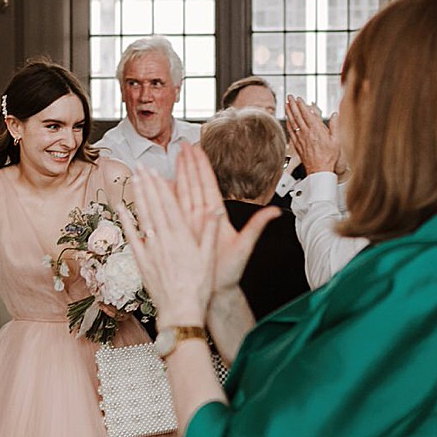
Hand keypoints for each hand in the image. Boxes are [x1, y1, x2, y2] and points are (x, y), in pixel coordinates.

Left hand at [118, 160, 215, 327]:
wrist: (181, 311)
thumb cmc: (198, 287)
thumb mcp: (209, 258)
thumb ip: (209, 233)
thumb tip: (215, 211)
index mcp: (182, 236)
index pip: (169, 205)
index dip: (161, 186)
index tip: (155, 171)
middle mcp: (164, 239)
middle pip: (154, 206)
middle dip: (147, 184)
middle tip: (140, 167)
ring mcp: (151, 249)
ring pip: (143, 217)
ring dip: (138, 197)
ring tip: (134, 179)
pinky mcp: (141, 261)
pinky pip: (131, 237)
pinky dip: (126, 221)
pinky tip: (121, 208)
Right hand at [170, 144, 278, 293]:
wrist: (217, 290)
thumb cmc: (231, 271)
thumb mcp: (245, 246)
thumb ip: (257, 226)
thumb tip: (276, 211)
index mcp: (217, 215)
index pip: (207, 184)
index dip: (201, 166)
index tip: (197, 149)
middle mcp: (204, 217)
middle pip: (193, 184)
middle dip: (188, 164)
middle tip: (182, 146)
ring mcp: (192, 224)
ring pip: (182, 195)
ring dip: (176, 177)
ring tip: (171, 161)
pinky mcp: (182, 233)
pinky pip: (172, 212)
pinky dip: (166, 199)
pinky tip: (160, 188)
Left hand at [286, 96, 340, 174]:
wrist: (319, 169)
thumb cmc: (329, 156)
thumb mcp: (336, 140)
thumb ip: (335, 126)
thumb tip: (335, 114)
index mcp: (316, 130)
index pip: (307, 114)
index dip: (301, 105)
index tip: (299, 98)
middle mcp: (306, 133)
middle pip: (297, 115)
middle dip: (293, 104)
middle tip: (289, 96)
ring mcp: (300, 138)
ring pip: (292, 122)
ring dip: (289, 112)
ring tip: (286, 104)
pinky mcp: (297, 144)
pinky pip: (291, 131)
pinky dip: (288, 123)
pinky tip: (287, 119)